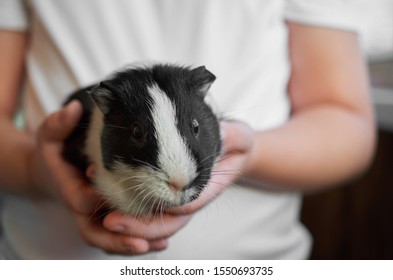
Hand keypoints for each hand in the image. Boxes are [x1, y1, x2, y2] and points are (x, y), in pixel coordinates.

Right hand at [29, 101, 160, 254]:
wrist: (53, 170)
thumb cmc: (55, 152)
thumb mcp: (51, 135)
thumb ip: (58, 124)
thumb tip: (73, 109)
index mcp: (69, 189)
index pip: (82, 200)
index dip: (99, 198)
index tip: (122, 194)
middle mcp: (82, 208)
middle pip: (95, 232)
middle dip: (117, 239)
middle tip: (141, 243)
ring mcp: (94, 217)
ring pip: (109, 239)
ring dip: (132, 245)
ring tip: (158, 245)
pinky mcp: (105, 218)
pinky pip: (119, 235)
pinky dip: (137, 240)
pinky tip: (160, 242)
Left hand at [102, 120, 254, 249]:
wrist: (229, 150)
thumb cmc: (233, 144)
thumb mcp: (239, 137)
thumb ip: (234, 137)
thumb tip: (222, 135)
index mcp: (205, 188)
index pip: (185, 206)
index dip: (164, 209)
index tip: (145, 205)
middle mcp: (188, 198)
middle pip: (164, 222)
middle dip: (139, 226)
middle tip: (111, 222)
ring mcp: (176, 198)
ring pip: (153, 220)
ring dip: (129, 222)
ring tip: (102, 215)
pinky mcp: (163, 191)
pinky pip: (145, 206)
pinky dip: (126, 206)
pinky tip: (103, 197)